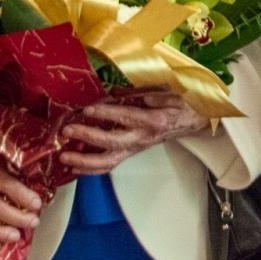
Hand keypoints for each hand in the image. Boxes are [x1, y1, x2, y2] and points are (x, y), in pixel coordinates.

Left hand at [59, 90, 209, 173]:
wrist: (195, 121)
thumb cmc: (182, 103)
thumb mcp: (168, 90)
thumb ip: (143, 91)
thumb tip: (117, 90)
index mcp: (153, 120)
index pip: (127, 117)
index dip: (107, 113)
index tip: (89, 109)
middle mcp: (143, 138)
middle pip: (113, 143)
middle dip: (88, 137)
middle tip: (68, 131)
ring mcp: (136, 148)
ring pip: (109, 161)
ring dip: (85, 161)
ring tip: (65, 156)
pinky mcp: (132, 153)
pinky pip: (110, 165)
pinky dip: (91, 169)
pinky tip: (75, 168)